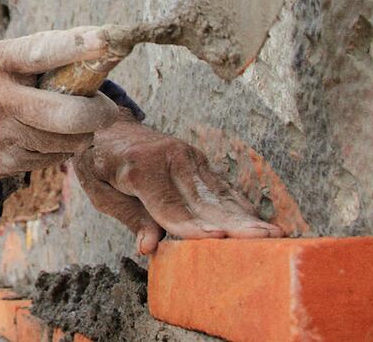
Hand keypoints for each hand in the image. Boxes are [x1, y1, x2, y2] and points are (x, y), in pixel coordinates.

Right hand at [0, 27, 120, 180]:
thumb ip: (29, 53)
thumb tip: (88, 42)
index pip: (42, 52)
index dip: (78, 46)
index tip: (106, 41)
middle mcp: (1, 101)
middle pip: (69, 113)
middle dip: (100, 111)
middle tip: (105, 107)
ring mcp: (6, 136)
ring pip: (70, 140)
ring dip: (84, 131)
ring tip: (76, 120)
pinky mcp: (9, 163)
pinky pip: (55, 157)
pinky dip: (63, 147)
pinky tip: (51, 136)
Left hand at [72, 120, 282, 254]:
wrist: (104, 124)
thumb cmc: (98, 163)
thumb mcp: (100, 192)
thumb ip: (129, 217)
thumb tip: (149, 247)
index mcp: (140, 167)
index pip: (169, 206)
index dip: (192, 227)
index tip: (217, 241)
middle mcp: (169, 158)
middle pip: (202, 201)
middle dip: (234, 224)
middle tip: (264, 242)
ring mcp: (187, 156)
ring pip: (218, 194)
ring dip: (247, 217)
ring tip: (274, 235)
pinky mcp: (197, 159)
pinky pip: (220, 187)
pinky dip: (241, 206)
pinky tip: (261, 222)